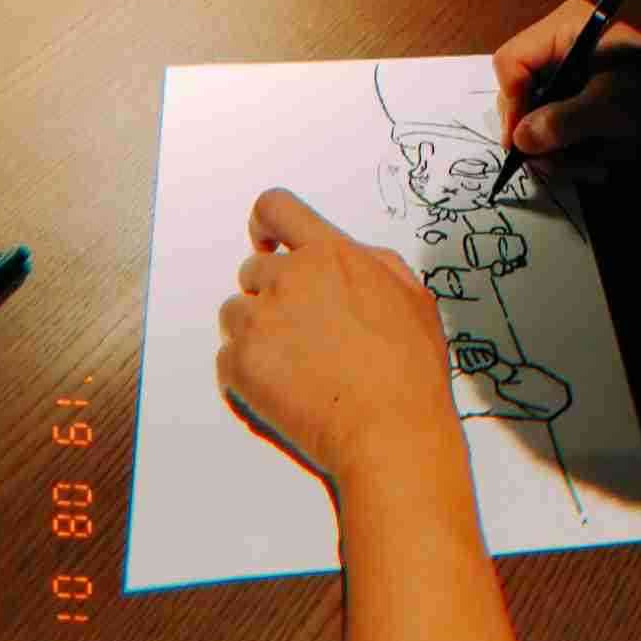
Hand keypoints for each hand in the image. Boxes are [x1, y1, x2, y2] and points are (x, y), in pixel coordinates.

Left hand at [217, 188, 459, 487]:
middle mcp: (290, 279)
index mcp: (332, 255)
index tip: (268, 243)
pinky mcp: (240, 363)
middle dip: (271, 295)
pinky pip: (227, 356)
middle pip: (252, 270)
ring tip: (297, 365)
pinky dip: (248, 372)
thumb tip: (350, 259)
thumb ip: (373, 265)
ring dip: (256, 332)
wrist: (390, 432)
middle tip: (302, 331)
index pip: (277, 208)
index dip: (265, 225)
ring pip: (235, 313)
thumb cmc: (410, 371)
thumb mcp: (412, 297)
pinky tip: (286, 389)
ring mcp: (260, 321)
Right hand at [492, 0, 640, 181]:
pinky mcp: (578, 104)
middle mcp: (559, 50)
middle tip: (558, 165)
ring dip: (560, 153)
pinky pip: (557, 133)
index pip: (511, 64)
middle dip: (539, 137)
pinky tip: (599, 162)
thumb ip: (562, 122)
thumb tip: (520, 140)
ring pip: (536, 123)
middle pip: (519, 97)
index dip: (513, 105)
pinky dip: (574, 153)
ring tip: (593, 167)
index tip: (524, 143)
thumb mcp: (610, 106)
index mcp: (563, 30)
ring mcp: (567, 79)